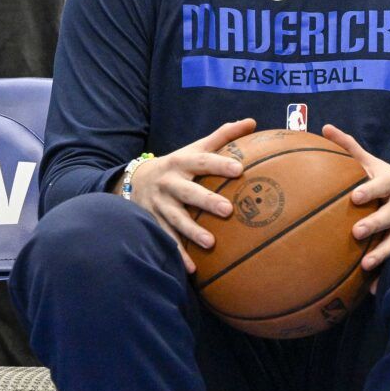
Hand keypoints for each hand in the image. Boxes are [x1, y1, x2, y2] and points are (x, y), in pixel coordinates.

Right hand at [124, 119, 256, 273]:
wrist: (137, 179)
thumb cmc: (179, 164)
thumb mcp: (196, 148)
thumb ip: (223, 136)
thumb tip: (252, 121)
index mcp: (182, 162)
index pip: (203, 161)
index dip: (220, 164)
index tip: (239, 169)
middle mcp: (169, 183)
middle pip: (188, 192)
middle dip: (206, 200)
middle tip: (227, 210)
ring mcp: (160, 204)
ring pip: (175, 219)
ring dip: (192, 231)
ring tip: (211, 243)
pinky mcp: (153, 222)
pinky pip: (166, 239)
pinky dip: (178, 254)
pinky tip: (192, 268)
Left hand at [322, 124, 389, 279]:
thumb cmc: (388, 178)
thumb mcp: (373, 161)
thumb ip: (349, 147)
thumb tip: (324, 128)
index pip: (381, 185)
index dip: (370, 190)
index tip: (355, 197)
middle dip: (376, 223)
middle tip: (357, 232)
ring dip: (382, 253)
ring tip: (365, 265)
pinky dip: (386, 274)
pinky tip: (374, 289)